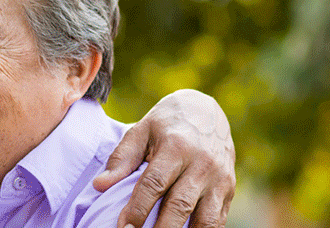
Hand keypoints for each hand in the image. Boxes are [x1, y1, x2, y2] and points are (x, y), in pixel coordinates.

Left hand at [92, 89, 234, 227]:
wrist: (208, 112)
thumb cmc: (167, 124)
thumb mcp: (142, 131)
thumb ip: (121, 158)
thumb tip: (100, 186)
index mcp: (176, 146)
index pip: (155, 183)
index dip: (138, 208)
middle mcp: (202, 163)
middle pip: (180, 205)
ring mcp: (220, 179)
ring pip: (205, 219)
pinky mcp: (229, 190)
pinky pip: (218, 221)